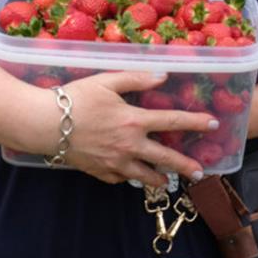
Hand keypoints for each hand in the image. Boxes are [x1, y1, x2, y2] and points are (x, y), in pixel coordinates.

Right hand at [57, 70, 218, 187]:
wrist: (44, 125)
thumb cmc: (74, 99)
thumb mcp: (106, 82)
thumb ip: (136, 78)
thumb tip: (163, 75)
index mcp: (134, 121)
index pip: (172, 121)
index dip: (195, 122)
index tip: (213, 124)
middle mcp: (129, 146)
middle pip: (165, 159)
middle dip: (185, 166)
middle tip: (200, 173)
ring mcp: (115, 163)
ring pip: (145, 176)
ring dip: (160, 179)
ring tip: (168, 181)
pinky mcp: (101, 173)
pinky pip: (121, 179)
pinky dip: (129, 177)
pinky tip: (132, 175)